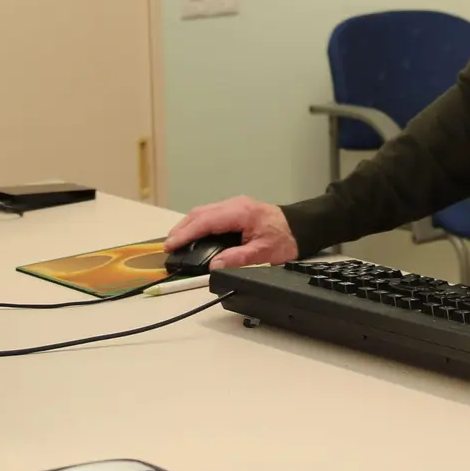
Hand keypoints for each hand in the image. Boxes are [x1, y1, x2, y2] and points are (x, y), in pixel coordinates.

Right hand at [163, 195, 298, 269]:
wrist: (301, 226)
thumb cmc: (286, 238)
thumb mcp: (264, 254)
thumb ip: (239, 259)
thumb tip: (215, 266)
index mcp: (241, 213)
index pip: (205, 221)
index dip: (185, 233)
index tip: (171, 244)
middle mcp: (235, 205)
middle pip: (199, 213)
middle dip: (181, 229)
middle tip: (168, 246)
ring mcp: (235, 205)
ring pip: (203, 212)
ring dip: (188, 226)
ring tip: (176, 242)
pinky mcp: (235, 210)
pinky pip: (211, 214)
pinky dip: (198, 224)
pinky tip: (193, 234)